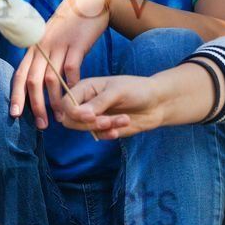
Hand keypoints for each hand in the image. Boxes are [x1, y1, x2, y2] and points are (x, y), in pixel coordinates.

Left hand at [10, 0, 110, 127]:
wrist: (88, 3)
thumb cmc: (67, 26)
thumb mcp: (49, 40)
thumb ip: (42, 59)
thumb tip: (35, 82)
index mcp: (33, 49)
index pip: (19, 75)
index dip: (16, 95)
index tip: (14, 115)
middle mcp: (42, 48)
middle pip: (33, 81)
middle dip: (35, 105)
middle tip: (41, 125)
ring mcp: (58, 45)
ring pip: (52, 78)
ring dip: (56, 100)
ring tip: (61, 116)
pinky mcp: (76, 44)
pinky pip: (73, 68)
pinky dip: (73, 84)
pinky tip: (76, 95)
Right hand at [60, 62, 213, 138]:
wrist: (158, 102)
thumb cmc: (137, 89)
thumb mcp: (117, 91)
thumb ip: (99, 102)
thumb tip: (81, 113)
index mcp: (84, 88)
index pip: (66, 103)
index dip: (74, 112)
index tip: (91, 115)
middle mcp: (85, 103)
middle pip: (70, 119)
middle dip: (88, 123)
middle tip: (106, 121)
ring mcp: (94, 116)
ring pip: (84, 129)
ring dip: (103, 127)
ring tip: (122, 120)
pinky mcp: (104, 128)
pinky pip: (97, 135)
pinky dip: (109, 134)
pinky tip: (122, 126)